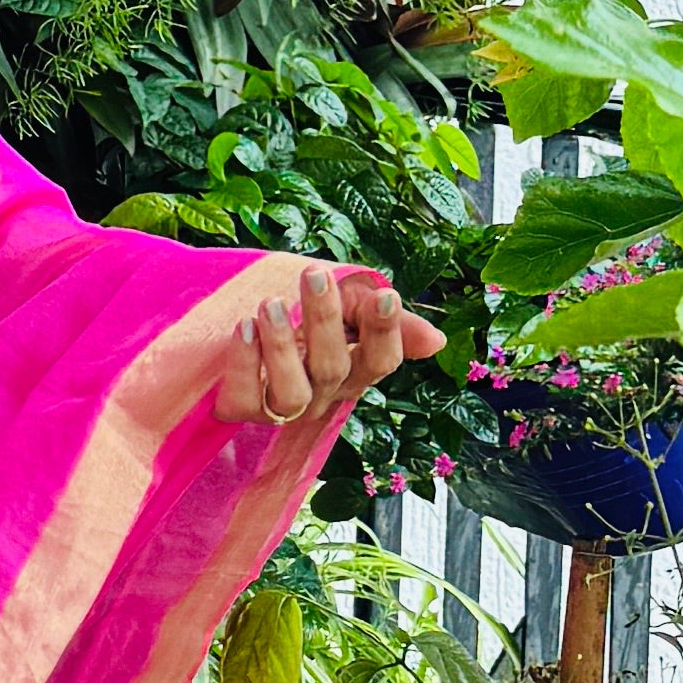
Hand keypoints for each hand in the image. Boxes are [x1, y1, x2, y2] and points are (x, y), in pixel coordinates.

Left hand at [213, 262, 442, 428]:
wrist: (246, 325)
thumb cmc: (309, 316)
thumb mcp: (350, 306)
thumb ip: (390, 320)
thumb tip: (439, 341)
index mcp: (356, 368)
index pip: (381, 361)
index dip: (386, 333)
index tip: (384, 295)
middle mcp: (325, 393)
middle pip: (334, 367)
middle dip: (326, 320)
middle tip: (312, 274)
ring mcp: (285, 406)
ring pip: (293, 393)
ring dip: (282, 348)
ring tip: (271, 305)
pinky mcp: (244, 409)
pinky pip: (246, 398)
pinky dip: (244, 363)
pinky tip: (243, 327)